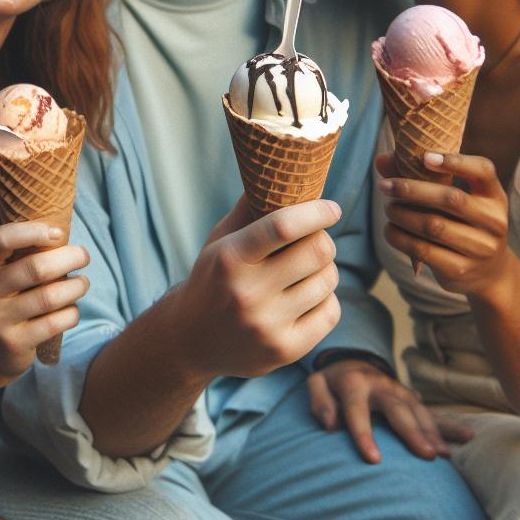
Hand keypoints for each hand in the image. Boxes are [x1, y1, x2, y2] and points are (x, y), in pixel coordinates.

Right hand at [0, 222, 89, 379]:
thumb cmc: (10, 298)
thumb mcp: (6, 273)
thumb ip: (26, 253)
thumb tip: (62, 234)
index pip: (3, 239)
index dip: (33, 231)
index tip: (58, 233)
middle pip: (36, 268)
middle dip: (69, 258)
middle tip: (84, 256)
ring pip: (49, 297)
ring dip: (76, 287)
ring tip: (82, 283)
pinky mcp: (14, 342)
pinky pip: (55, 323)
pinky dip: (71, 313)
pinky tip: (72, 310)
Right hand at [174, 198, 342, 379]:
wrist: (188, 340)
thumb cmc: (211, 279)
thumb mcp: (220, 242)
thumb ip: (250, 209)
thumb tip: (281, 169)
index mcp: (230, 258)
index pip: (284, 226)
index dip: (316, 212)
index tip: (331, 208)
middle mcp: (248, 293)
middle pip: (318, 251)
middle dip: (322, 240)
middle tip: (314, 242)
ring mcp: (267, 325)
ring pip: (328, 281)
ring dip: (324, 270)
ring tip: (305, 272)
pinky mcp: (285, 349)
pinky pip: (331, 311)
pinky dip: (325, 299)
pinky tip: (306, 298)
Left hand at [305, 357, 470, 462]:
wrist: (352, 362)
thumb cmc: (331, 382)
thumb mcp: (316, 384)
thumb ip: (319, 402)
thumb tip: (331, 425)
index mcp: (354, 382)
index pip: (357, 410)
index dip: (364, 435)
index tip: (374, 461)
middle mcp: (381, 385)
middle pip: (398, 410)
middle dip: (413, 432)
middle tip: (427, 456)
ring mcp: (400, 391)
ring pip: (419, 411)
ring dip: (433, 432)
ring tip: (443, 455)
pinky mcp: (412, 399)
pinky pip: (433, 412)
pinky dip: (450, 425)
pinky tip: (468, 437)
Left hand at [377, 151, 517, 297]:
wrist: (489, 272)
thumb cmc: (463, 224)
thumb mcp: (456, 199)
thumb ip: (421, 177)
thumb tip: (381, 159)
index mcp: (494, 197)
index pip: (484, 171)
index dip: (456, 161)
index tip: (425, 157)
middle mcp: (494, 221)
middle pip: (451, 199)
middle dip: (411, 190)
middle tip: (385, 186)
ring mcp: (480, 248)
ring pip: (433, 226)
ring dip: (402, 214)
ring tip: (389, 209)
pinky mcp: (460, 269)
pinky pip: (423, 249)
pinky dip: (400, 237)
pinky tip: (391, 229)